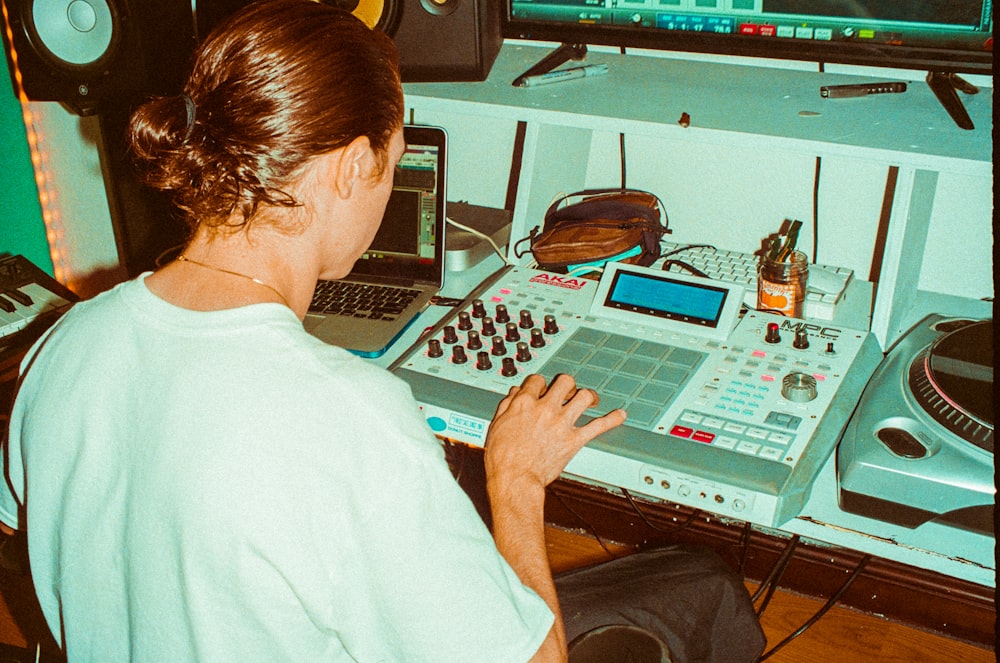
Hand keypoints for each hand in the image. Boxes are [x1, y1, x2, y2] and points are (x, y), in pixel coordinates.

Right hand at [484, 374, 626, 493]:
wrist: (514, 479)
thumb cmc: (502, 458)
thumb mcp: (496, 425)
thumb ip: (507, 406)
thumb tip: (515, 394)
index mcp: (525, 403)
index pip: (537, 380)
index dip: (541, 383)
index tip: (543, 388)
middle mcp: (546, 408)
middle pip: (565, 382)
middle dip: (568, 385)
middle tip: (568, 392)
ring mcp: (562, 423)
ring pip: (584, 397)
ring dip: (589, 396)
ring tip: (591, 399)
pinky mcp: (574, 440)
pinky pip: (598, 426)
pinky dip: (612, 420)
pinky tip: (620, 415)